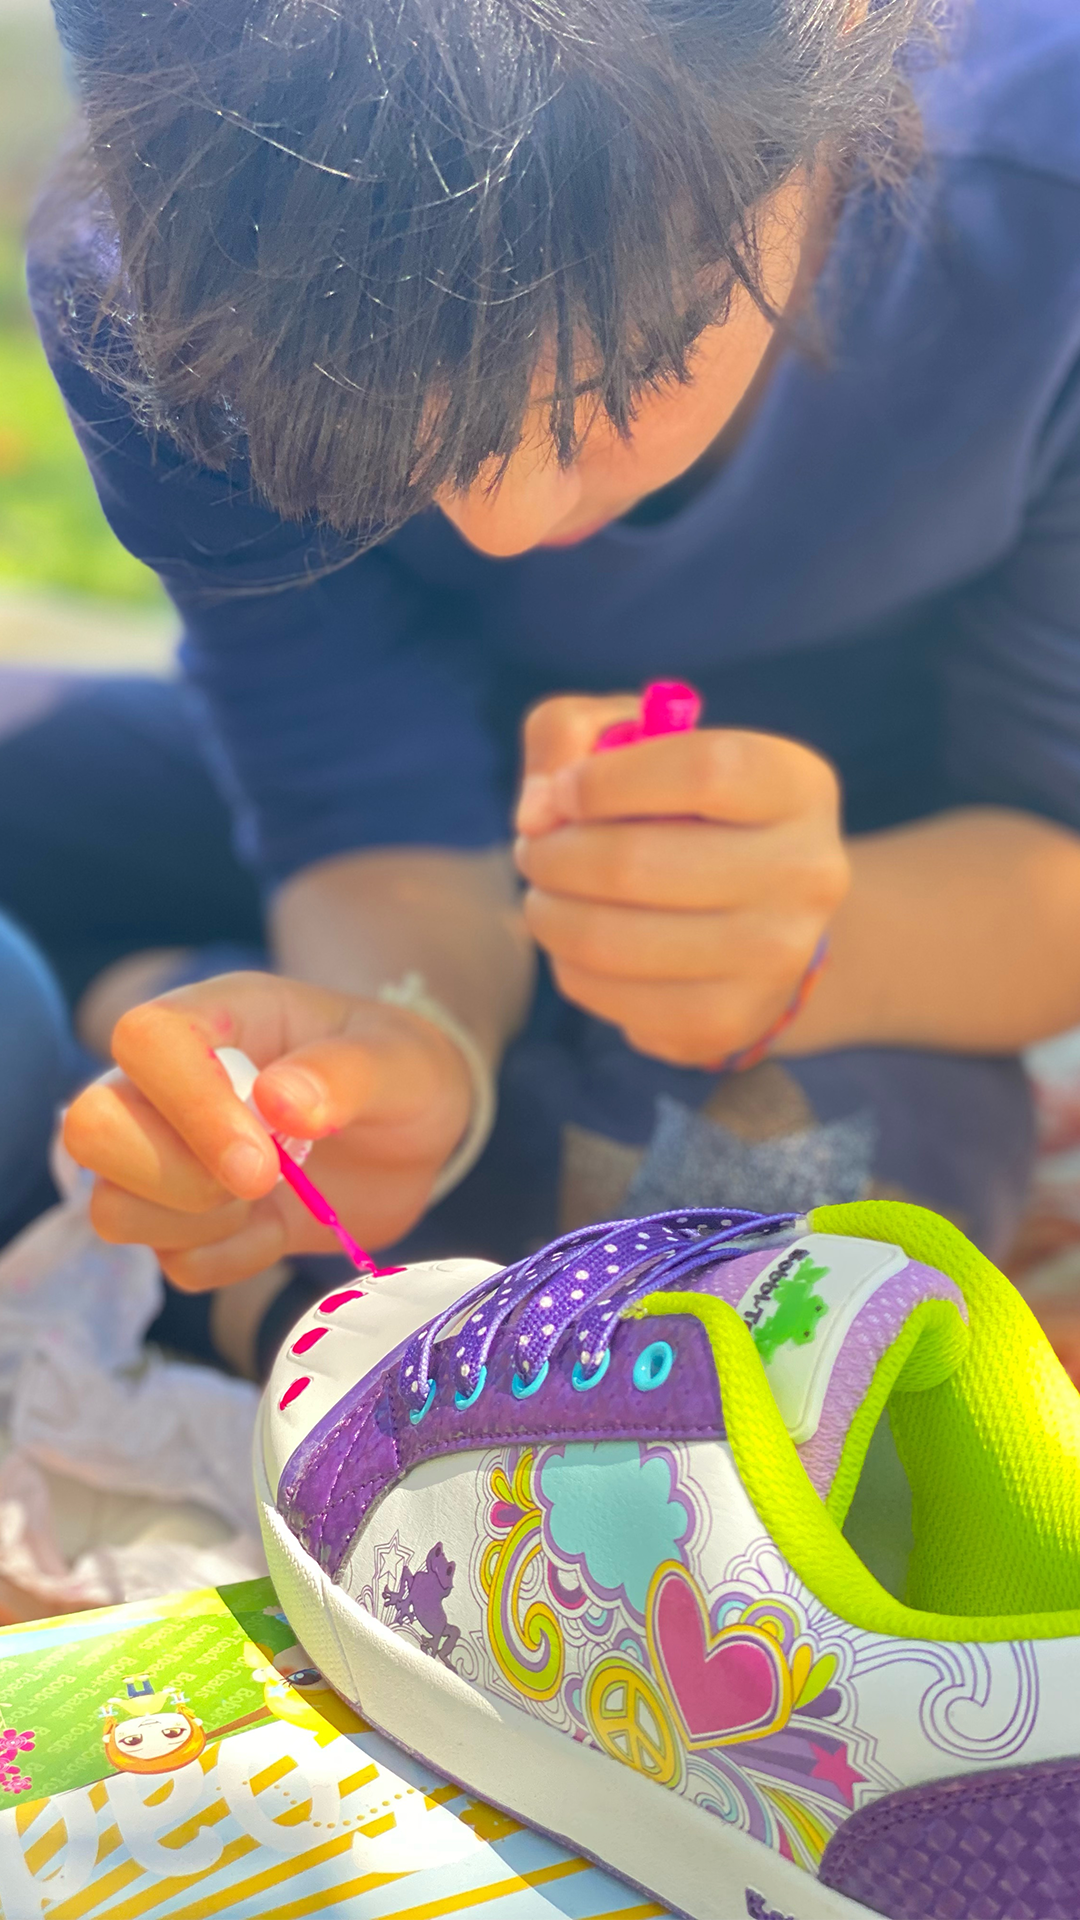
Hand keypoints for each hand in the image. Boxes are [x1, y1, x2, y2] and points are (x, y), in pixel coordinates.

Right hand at [62, 971, 471, 1288]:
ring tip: (269, 1196)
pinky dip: (228, 1260)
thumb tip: (280, 1100)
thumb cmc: (400, 1072)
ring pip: (111, 1206)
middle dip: (173, 1175)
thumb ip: (346, 1072)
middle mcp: (170, 1085)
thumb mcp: (400, 1060)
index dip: (188, 1105)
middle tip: (262, 1180)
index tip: (262, 1158)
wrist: (412, 1134)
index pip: (144, 1041)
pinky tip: (276, 1227)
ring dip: (196, 1224)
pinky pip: (169, 1262)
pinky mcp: (188, 1222)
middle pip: (90, 1128)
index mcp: (217, 1019)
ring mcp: (169, 1156)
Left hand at [514, 695, 848, 1066]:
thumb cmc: (675, 809)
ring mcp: (777, 957)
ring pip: (612, 939)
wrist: (746, 917)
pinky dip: (569, 966)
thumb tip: (536, 811)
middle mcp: (807, 872)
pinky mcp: (732, 1021)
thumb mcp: (632, 740)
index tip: (563, 793)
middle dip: (554, 854)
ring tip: (545, 894)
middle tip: (534, 850)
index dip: (607, 780)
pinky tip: (578, 943)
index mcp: (797, 785)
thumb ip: (571, 735)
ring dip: (548, 913)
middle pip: (637, 863)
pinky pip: (612, 996)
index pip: (705, 769)